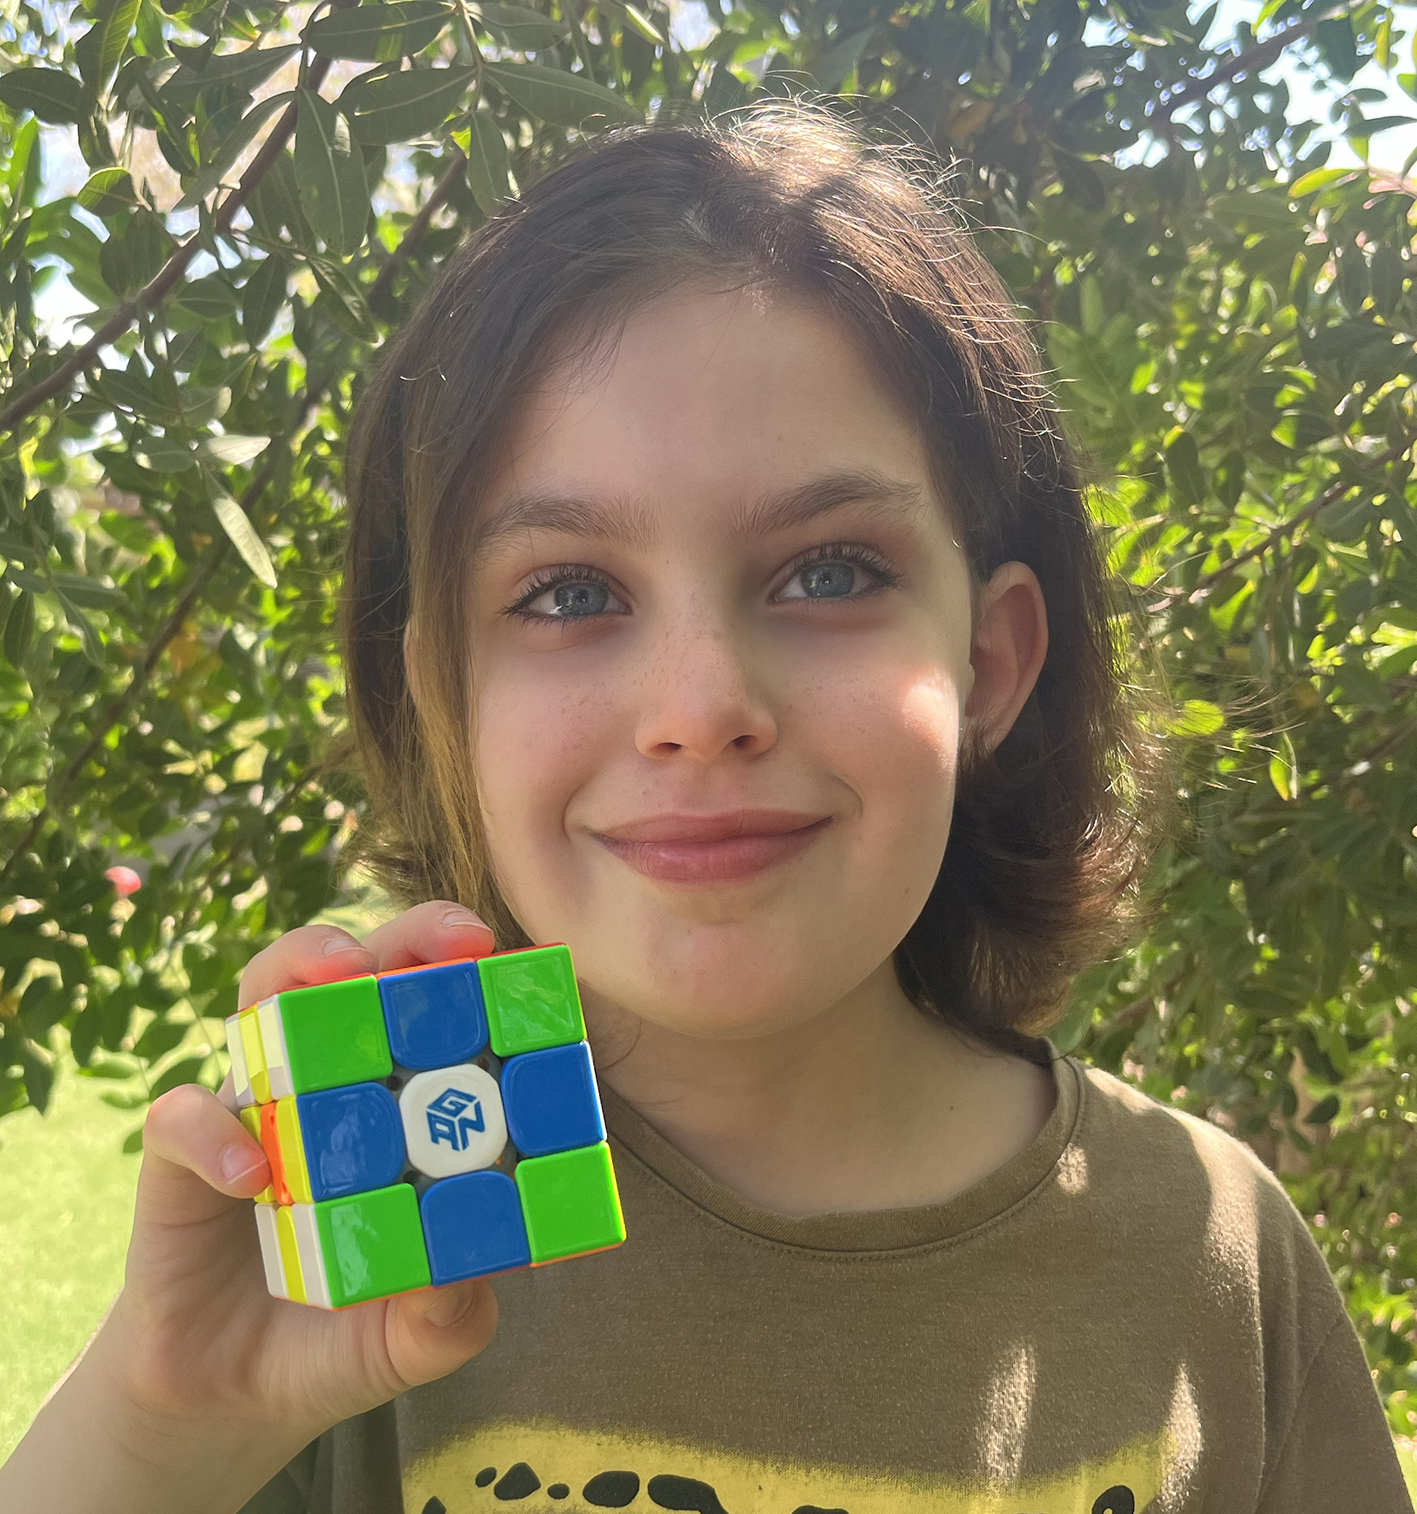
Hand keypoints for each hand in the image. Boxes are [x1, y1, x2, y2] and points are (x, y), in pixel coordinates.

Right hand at [1, 901, 500, 1513]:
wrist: (235, 1402)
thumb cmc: (345, 1339)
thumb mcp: (418, 1340)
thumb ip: (450, 1314)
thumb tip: (471, 1276)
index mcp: (406, 1107)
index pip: (447, 1018)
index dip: (482, 982)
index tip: (519, 964)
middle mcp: (336, 1084)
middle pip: (369, 976)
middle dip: (410, 940)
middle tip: (453, 941)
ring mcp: (261, 1107)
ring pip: (269, 998)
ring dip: (304, 966)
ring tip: (342, 968)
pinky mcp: (183, 1158)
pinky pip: (185, 1117)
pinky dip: (215, 1134)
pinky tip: (252, 1176)